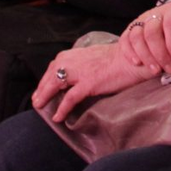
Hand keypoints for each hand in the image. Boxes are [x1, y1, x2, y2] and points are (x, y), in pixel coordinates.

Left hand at [32, 42, 152, 120]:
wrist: (134, 58)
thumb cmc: (119, 58)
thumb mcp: (96, 56)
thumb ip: (84, 63)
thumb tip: (77, 75)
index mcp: (74, 54)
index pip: (54, 66)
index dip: (46, 79)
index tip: (41, 89)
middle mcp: (73, 60)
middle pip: (51, 76)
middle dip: (42, 89)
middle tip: (37, 101)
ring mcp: (80, 71)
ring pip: (55, 85)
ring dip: (45, 97)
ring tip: (40, 107)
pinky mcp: (88, 83)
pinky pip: (70, 98)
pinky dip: (62, 108)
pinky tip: (58, 117)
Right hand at [118, 0, 170, 74]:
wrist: (157, 43)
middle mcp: (158, 13)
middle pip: (154, 30)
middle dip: (162, 53)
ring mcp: (142, 20)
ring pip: (139, 36)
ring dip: (148, 56)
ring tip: (157, 71)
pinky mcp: (129, 31)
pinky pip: (127, 40)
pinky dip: (132, 53)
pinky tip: (139, 64)